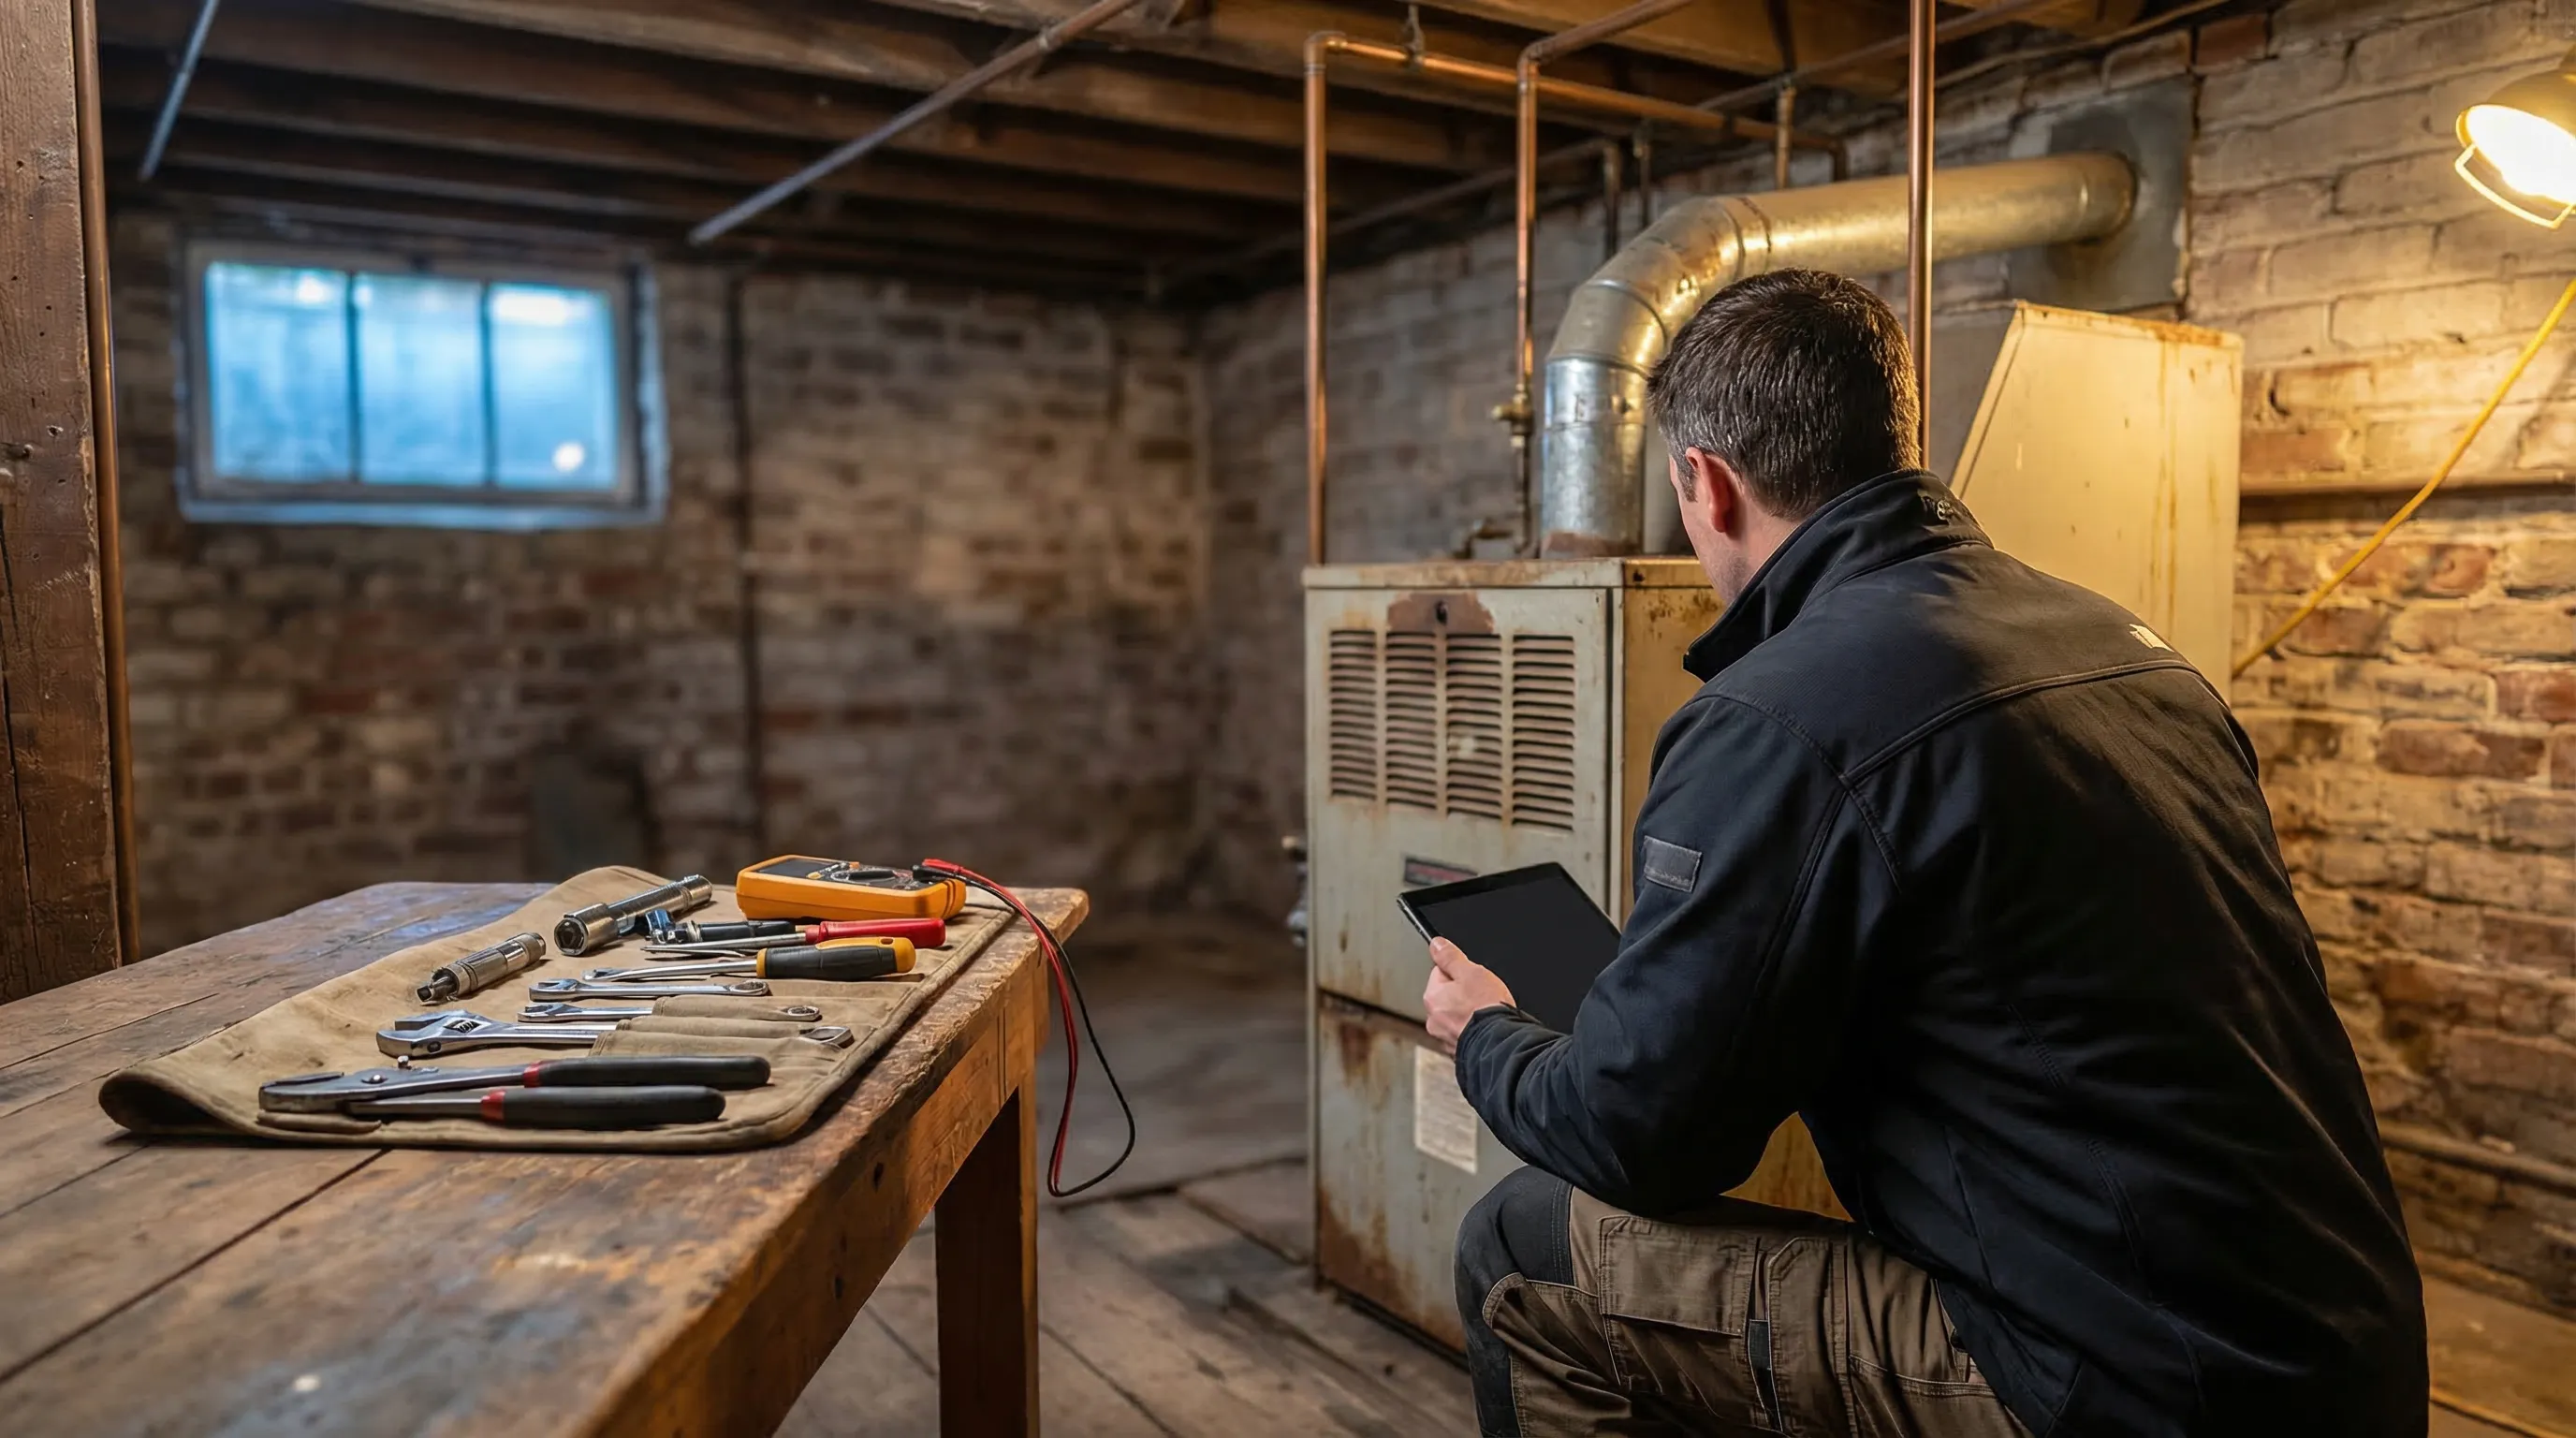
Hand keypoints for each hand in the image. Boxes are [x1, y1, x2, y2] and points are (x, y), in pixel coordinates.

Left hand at [1423, 938, 1514, 1055]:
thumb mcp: (1471, 972)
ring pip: (1457, 1017)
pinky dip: (1474, 1031)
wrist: (1500, 1044)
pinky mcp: (1459, 1051)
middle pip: (1448, 997)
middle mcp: (1433, 1019)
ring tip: (1486, 1014)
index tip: (1473, 979)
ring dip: (1469, 1015)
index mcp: (1432, 997)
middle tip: (1483, 997)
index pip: (1441, 973)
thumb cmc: (1486, 1009)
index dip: (1461, 973)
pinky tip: (1486, 1028)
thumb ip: (1450, 957)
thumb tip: (1436, 944)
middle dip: (1464, 995)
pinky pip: (1465, 1034)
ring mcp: (1445, 1038)